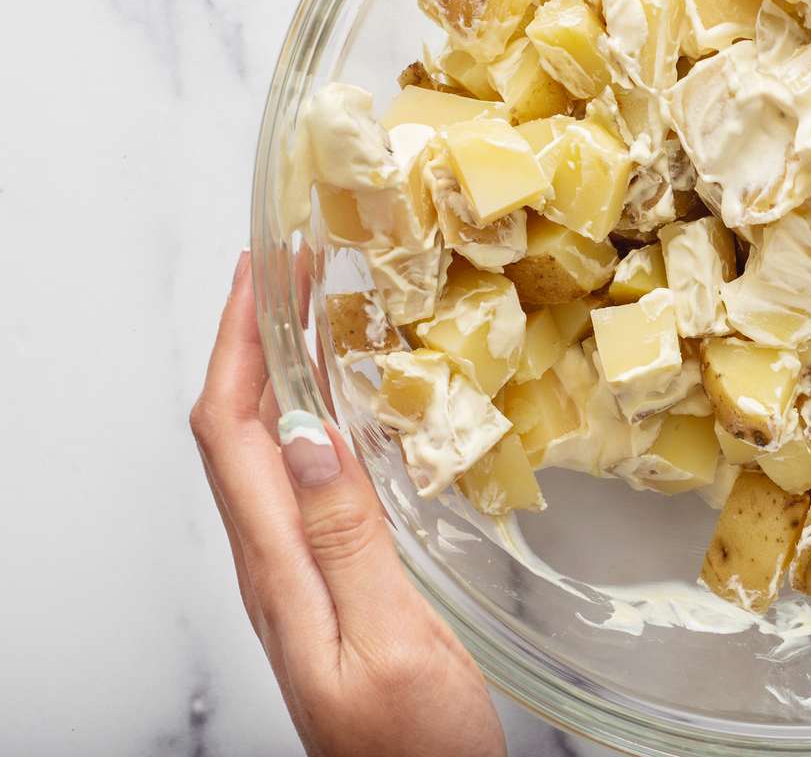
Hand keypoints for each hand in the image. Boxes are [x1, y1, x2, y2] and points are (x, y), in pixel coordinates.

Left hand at [190, 252, 505, 756]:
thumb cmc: (414, 750)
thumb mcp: (391, 646)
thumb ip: (346, 544)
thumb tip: (309, 437)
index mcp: (279, 571)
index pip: (228, 433)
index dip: (237, 344)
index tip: (259, 273)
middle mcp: (274, 566)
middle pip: (236, 430)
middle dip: (255, 338)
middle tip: (295, 269)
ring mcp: (297, 576)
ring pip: (268, 450)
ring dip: (282, 371)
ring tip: (319, 311)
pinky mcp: (328, 583)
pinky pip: (305, 479)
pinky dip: (318, 416)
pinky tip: (353, 402)